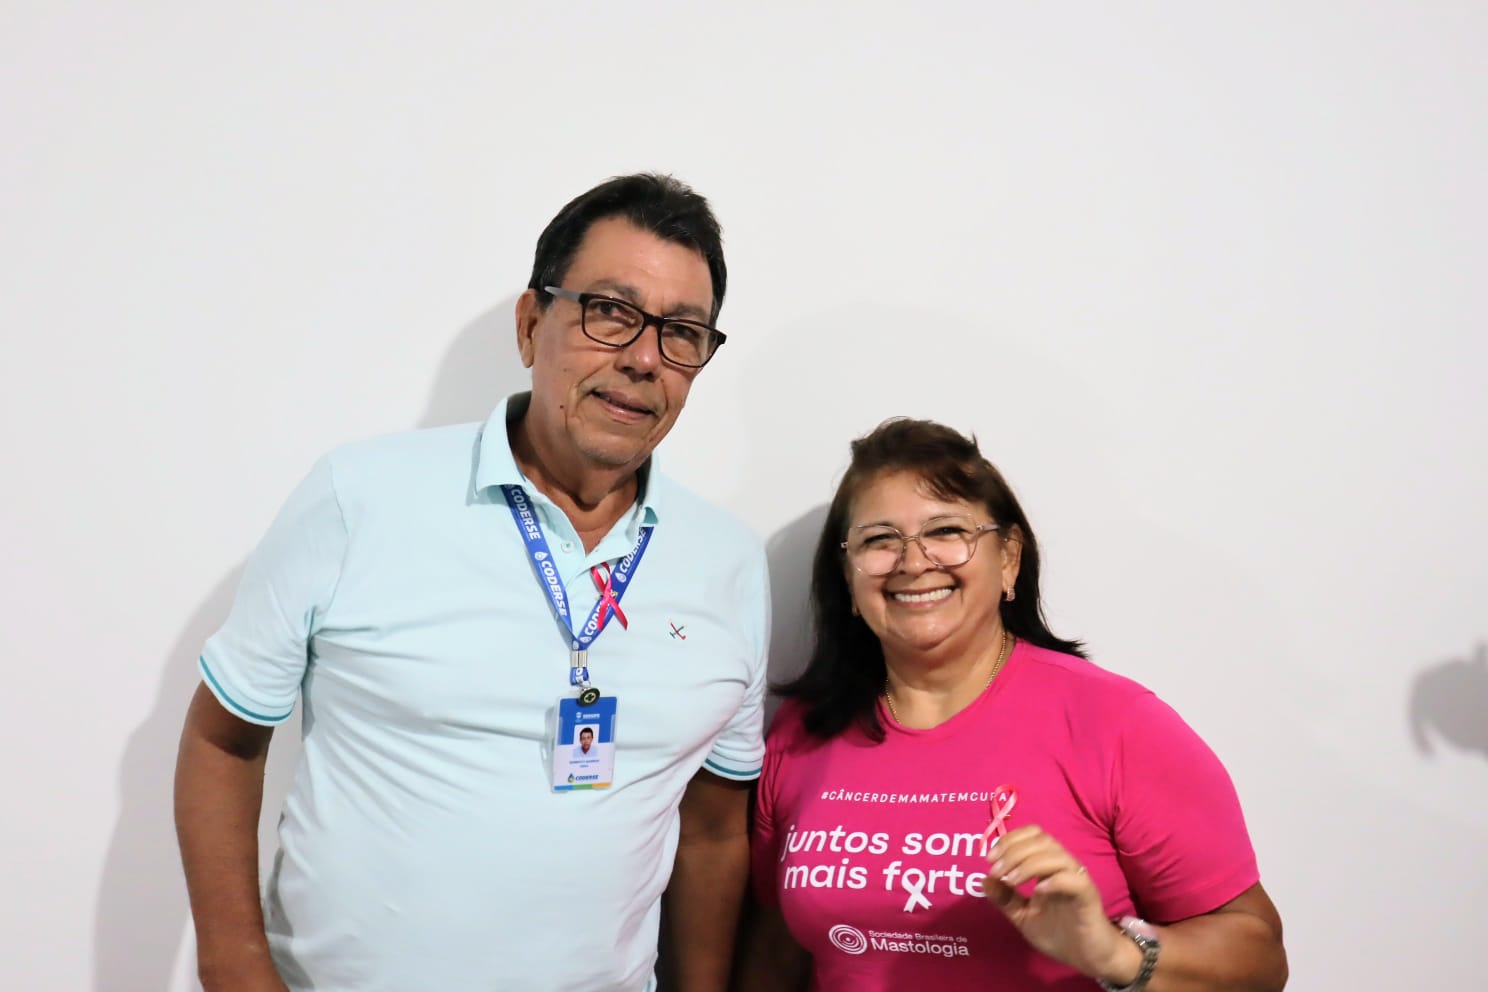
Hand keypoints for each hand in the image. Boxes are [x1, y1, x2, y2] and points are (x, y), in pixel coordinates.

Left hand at [983, 824, 1131, 980]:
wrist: (1088, 958)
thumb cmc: (1059, 934)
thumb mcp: (1023, 916)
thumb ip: (1005, 899)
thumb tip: (984, 880)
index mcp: (1048, 866)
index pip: (1032, 835)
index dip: (1009, 840)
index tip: (989, 858)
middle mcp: (1064, 867)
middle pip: (1042, 840)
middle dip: (1014, 850)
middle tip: (996, 870)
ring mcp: (1077, 880)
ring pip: (1056, 855)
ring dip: (1028, 864)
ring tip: (1011, 881)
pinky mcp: (1089, 897)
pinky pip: (1074, 880)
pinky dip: (1054, 881)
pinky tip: (1038, 892)